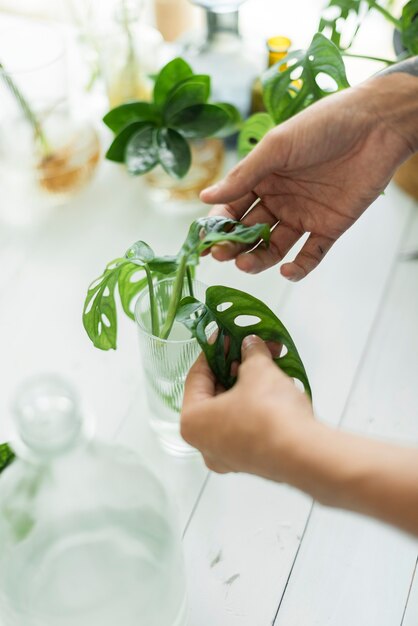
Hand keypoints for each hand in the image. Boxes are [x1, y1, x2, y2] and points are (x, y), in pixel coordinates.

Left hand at [181, 335, 314, 478]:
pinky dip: (258, 405)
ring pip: (234, 410)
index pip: (197, 377)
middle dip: (236, 367)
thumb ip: (250, 353)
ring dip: (250, 384)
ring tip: (269, 363)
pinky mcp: (252, 462)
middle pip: (215, 394)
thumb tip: (251, 344)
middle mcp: (204, 444)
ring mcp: (229, 456)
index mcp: (192, 422)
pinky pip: (248, 426)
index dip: (214, 351)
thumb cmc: (268, 412)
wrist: (303, 454)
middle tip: (251, 348)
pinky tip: (276, 387)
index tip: (227, 336)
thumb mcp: (258, 370)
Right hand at [201, 74, 413, 280]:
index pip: (232, 208)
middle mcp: (279, 200)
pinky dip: (299, 268)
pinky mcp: (329, 228)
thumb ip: (243, 176)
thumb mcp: (277, 147)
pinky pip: (311, 255)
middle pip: (249, 231)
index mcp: (262, 179)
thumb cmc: (323, 125)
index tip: (204, 241)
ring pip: (274, 247)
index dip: (217, 225)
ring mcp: (303, 215)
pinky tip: (287, 271)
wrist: (376, 125)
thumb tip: (205, 197)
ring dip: (259, 259)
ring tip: (245, 264)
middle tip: (222, 255)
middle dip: (233, 245)